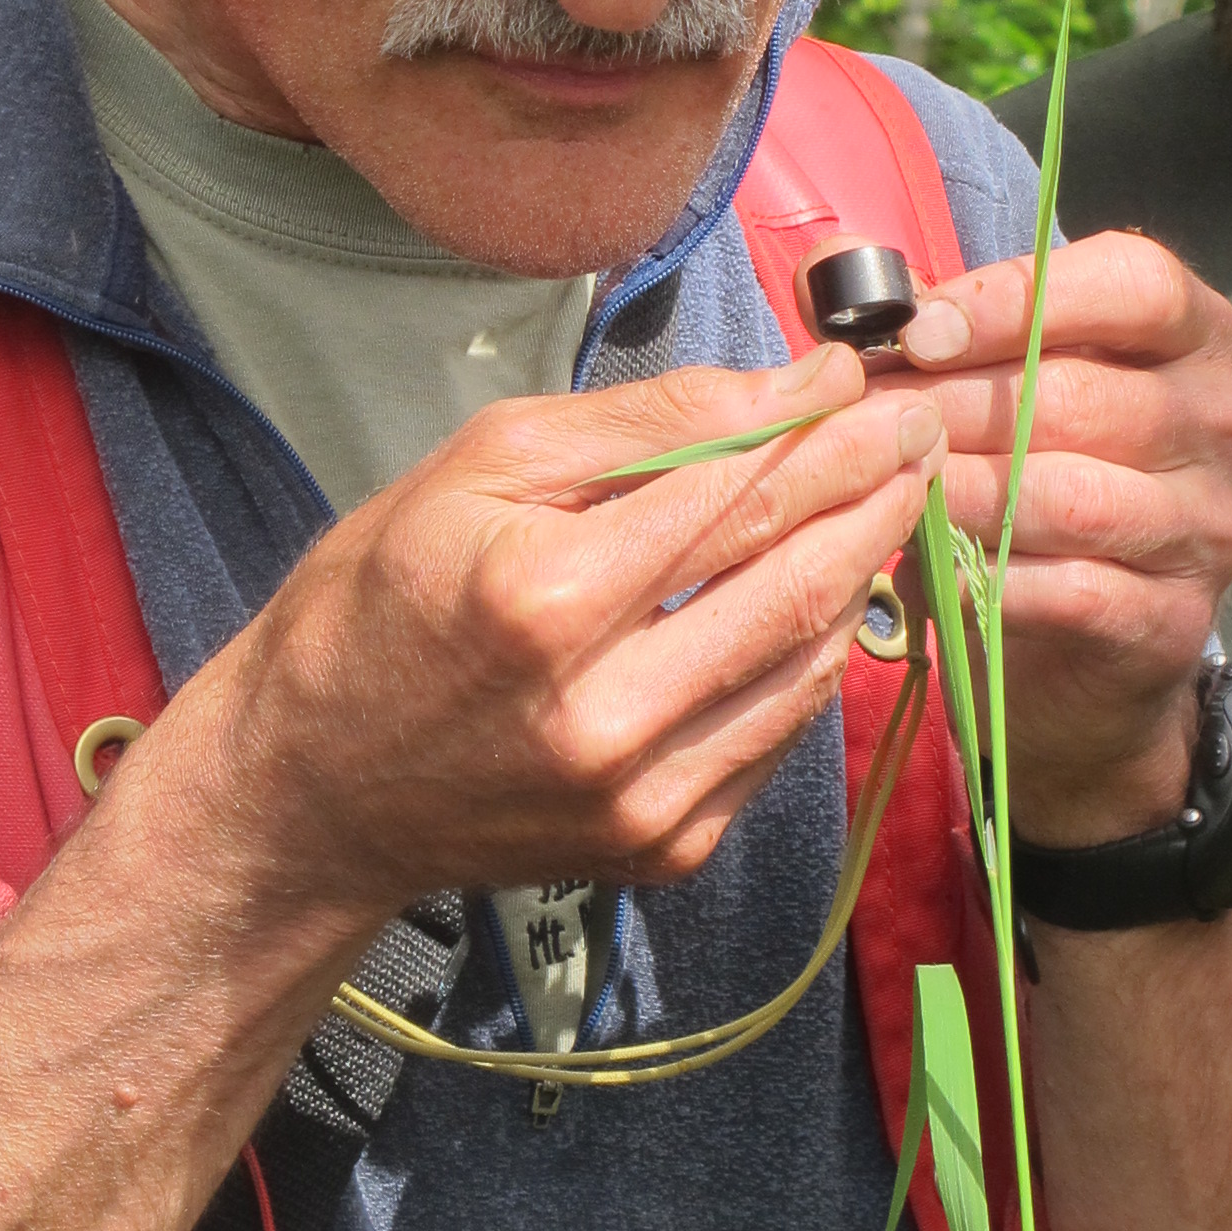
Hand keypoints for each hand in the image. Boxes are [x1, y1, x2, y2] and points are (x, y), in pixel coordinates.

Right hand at [155, 342, 947, 925]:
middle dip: (875, 489)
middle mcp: (607, 711)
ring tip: (887, 499)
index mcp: (549, 598)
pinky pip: (778, 735)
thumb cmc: (378, 603)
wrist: (314, 788)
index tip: (869, 382)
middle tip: (917, 431)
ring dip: (865, 570)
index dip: (826, 428)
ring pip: (810, 660)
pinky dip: (814, 657)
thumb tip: (793, 386)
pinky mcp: (664, 848)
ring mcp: (643, 796)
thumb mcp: (479, 467)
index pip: (740, 490)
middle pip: (797, 575)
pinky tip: (819, 598)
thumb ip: (644, 423)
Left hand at [860, 232, 1231, 846]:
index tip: (918, 334)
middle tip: (870, 426)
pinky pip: (1071, 589)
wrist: (1072, 657)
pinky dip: (987, 579)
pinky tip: (929, 571)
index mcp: (1193, 336)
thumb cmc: (1020, 489)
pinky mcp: (1177, 619)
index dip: (1019, 299)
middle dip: (958, 408)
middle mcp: (1225, 422)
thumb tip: (831, 266)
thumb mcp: (982, 390)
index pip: (1134, 283)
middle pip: (1088, 394)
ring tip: (890, 491)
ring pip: (1075, 496)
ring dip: (963, 492)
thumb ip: (920, 321)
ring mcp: (1211, 525)